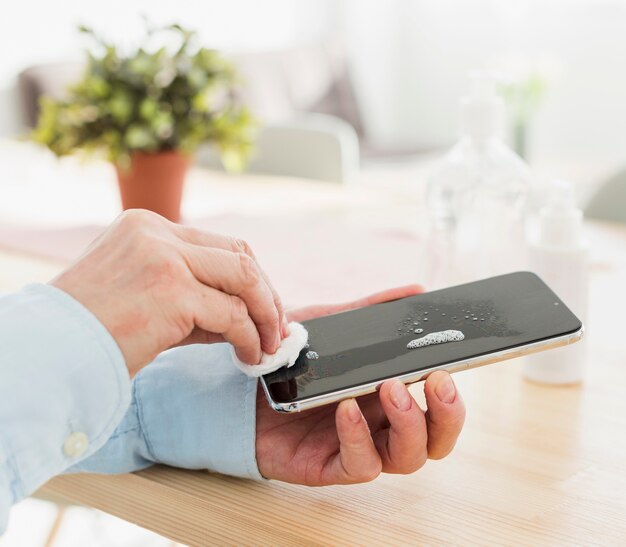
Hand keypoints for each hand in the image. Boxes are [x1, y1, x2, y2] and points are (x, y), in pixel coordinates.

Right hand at [52, 210, 286, 375]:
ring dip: (266, 314)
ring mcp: (165, 258)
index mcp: (148, 227)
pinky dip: (249, 337)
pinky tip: (248, 355)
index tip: (264, 307)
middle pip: (239, 254)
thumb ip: (193, 297)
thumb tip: (245, 317)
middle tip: (276, 326)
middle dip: (267, 293)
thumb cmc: (93, 330)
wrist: (50, 352)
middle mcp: (157, 233)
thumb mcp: (146, 297)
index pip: (219, 244)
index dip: (251, 277)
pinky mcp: (172, 291)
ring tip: (269, 344)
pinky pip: (232, 314)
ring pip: (244, 278)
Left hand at [255, 285, 465, 484]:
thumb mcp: (332, 325)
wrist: (241, 383)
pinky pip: (360, 465)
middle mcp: (380, 425)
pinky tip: (347, 408)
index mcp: (389, 394)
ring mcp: (358, 447)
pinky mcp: (328, 466)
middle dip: (446, 415)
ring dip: (409, 424)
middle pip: (435, 440)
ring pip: (408, 458)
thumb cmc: (291, 358)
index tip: (450, 365)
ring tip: (390, 388)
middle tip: (436, 381)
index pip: (438, 408)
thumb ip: (372, 310)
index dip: (452, 396)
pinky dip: (359, 438)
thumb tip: (416, 290)